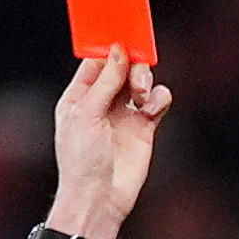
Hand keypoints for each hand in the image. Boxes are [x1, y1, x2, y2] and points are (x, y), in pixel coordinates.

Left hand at [40, 54, 171, 238]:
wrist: (99, 197)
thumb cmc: (82, 159)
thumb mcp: (87, 113)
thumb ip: (106, 81)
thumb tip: (118, 53)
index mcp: (80, 96)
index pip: (97, 62)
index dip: (110, 51)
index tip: (123, 41)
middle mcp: (103, 102)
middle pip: (123, 68)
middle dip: (131, 66)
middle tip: (135, 77)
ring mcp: (124, 115)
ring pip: (141, 82)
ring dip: (145, 82)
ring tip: (142, 97)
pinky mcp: (144, 129)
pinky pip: (157, 102)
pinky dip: (159, 99)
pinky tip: (152, 108)